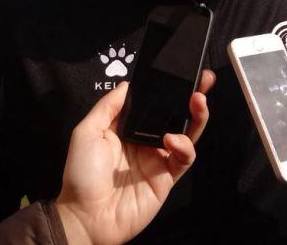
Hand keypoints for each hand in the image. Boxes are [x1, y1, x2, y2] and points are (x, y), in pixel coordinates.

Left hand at [56, 70, 214, 244]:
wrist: (86, 216)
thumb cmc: (81, 173)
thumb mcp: (87, 131)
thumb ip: (109, 106)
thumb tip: (128, 84)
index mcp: (128, 127)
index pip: (153, 103)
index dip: (166, 88)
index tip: (178, 70)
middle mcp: (146, 140)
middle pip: (175, 114)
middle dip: (191, 95)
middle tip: (204, 78)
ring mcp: (159, 158)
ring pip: (187, 133)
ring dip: (196, 115)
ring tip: (198, 100)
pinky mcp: (167, 177)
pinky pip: (184, 158)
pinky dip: (184, 145)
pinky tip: (172, 139)